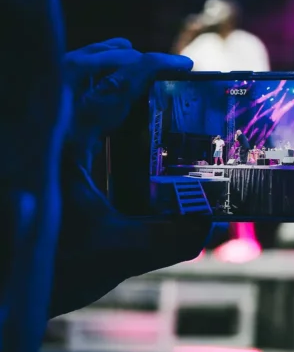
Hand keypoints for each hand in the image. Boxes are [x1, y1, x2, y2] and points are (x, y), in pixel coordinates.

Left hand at [51, 39, 210, 315]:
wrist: (0, 293)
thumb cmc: (51, 271)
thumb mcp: (118, 254)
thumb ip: (170, 237)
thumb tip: (214, 223)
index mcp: (65, 146)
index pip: (112, 88)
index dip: (150, 69)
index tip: (183, 65)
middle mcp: (42, 135)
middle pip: (76, 70)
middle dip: (117, 59)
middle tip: (153, 62)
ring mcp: (29, 144)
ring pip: (55, 84)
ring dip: (92, 71)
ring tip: (124, 69)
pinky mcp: (27, 159)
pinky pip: (49, 110)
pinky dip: (75, 97)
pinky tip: (97, 119)